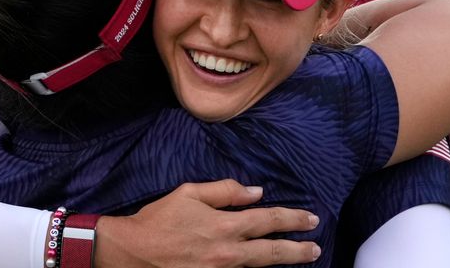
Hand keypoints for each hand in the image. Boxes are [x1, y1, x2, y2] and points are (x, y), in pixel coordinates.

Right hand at [94, 179, 320, 266]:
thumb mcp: (189, 193)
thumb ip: (225, 191)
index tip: (310, 218)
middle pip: (272, 252)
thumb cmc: (159, 219)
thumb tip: (256, 192)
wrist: (133, 252)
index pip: (267, 221)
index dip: (292, 219)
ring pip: (259, 267)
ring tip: (302, 257)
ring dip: (283, 262)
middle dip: (298, 249)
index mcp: (224, 225)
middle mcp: (227, 252)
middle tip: (316, 247)